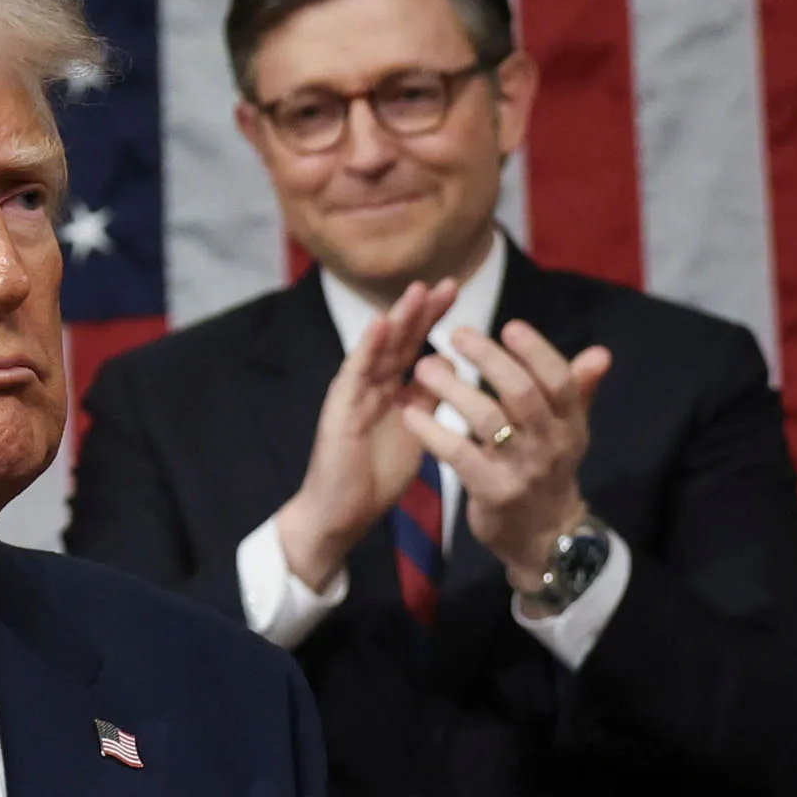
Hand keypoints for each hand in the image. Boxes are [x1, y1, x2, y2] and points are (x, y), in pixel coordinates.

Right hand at [270, 275, 464, 592]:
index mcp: (391, 390)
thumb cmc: (374, 476)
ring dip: (398, 319)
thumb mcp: (416, 432)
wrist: (340, 514)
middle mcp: (371, 385)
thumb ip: (430, 400)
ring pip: (378, 350)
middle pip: (399, 340)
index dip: (434, 319)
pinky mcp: (340, 410)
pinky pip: (355, 374)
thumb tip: (451, 363)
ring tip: (417, 291)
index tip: (456, 292)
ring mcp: (353, 394)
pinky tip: (380, 325)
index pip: (415, 346)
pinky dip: (367, 348)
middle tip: (447, 282)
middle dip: (422, 310)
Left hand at [416, 321, 613, 587]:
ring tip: (424, 366)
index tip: (508, 326)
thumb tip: (601, 352)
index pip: (559, 381)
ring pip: (487, 419)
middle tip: (456, 334)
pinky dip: (433, 431)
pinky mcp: (492, 493)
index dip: (536, 352)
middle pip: (521, 393)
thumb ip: (578, 390)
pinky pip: (459, 454)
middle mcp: (551, 445)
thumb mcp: (567, 432)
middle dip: (488, 358)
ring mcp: (522, 471)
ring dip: (453, 388)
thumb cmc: (548, 471)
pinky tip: (411, 412)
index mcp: (570, 424)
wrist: (543, 539)